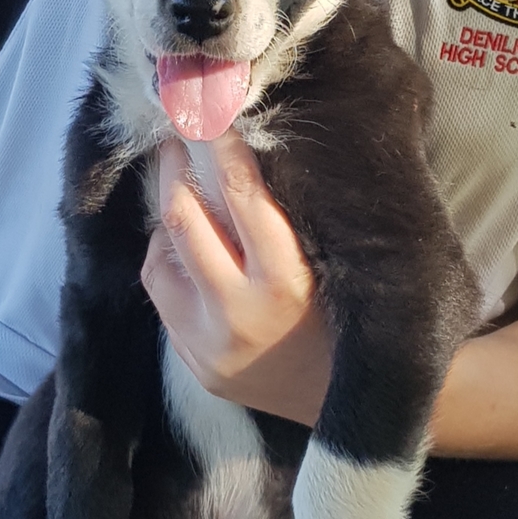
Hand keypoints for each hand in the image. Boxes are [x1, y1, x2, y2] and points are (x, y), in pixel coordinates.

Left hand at [140, 129, 332, 424]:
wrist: (358, 406)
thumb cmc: (356, 319)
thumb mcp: (339, 262)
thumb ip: (293, 214)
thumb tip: (251, 144)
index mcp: (286, 283)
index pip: (241, 195)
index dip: (220, 145)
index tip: (210, 112)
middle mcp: (238, 315)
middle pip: (183, 219)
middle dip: (174, 169)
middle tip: (176, 135)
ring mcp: (208, 344)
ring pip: (159, 257)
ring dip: (169, 221)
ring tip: (187, 199)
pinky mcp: (193, 364)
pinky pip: (163, 297)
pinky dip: (170, 263)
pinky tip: (190, 251)